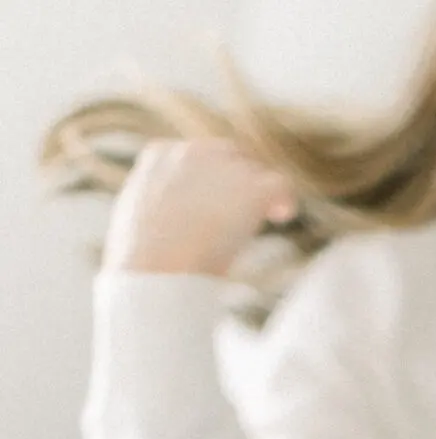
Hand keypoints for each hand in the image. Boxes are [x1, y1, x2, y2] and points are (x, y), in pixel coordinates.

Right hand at [102, 137, 296, 278]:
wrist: (152, 270)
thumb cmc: (137, 263)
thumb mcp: (133, 224)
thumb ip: (153, 211)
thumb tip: (162, 230)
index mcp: (158, 156)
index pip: (193, 155)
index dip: (207, 178)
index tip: (210, 205)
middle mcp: (192, 152)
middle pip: (228, 155)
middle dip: (236, 181)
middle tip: (239, 216)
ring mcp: (223, 168)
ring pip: (253, 170)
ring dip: (256, 194)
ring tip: (259, 223)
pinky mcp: (251, 189)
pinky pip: (281, 184)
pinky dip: (284, 199)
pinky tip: (280, 215)